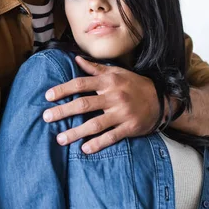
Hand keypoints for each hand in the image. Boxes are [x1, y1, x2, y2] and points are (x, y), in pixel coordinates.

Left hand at [43, 56, 159, 153]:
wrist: (162, 100)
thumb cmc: (135, 85)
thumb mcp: (117, 72)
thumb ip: (95, 68)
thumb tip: (76, 59)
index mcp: (108, 81)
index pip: (81, 83)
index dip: (63, 89)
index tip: (48, 96)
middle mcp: (114, 96)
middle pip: (84, 104)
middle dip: (63, 111)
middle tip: (46, 117)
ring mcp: (122, 113)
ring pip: (95, 124)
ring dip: (76, 132)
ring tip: (60, 139)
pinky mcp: (130, 127)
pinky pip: (111, 137)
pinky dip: (98, 143)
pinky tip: (84, 149)